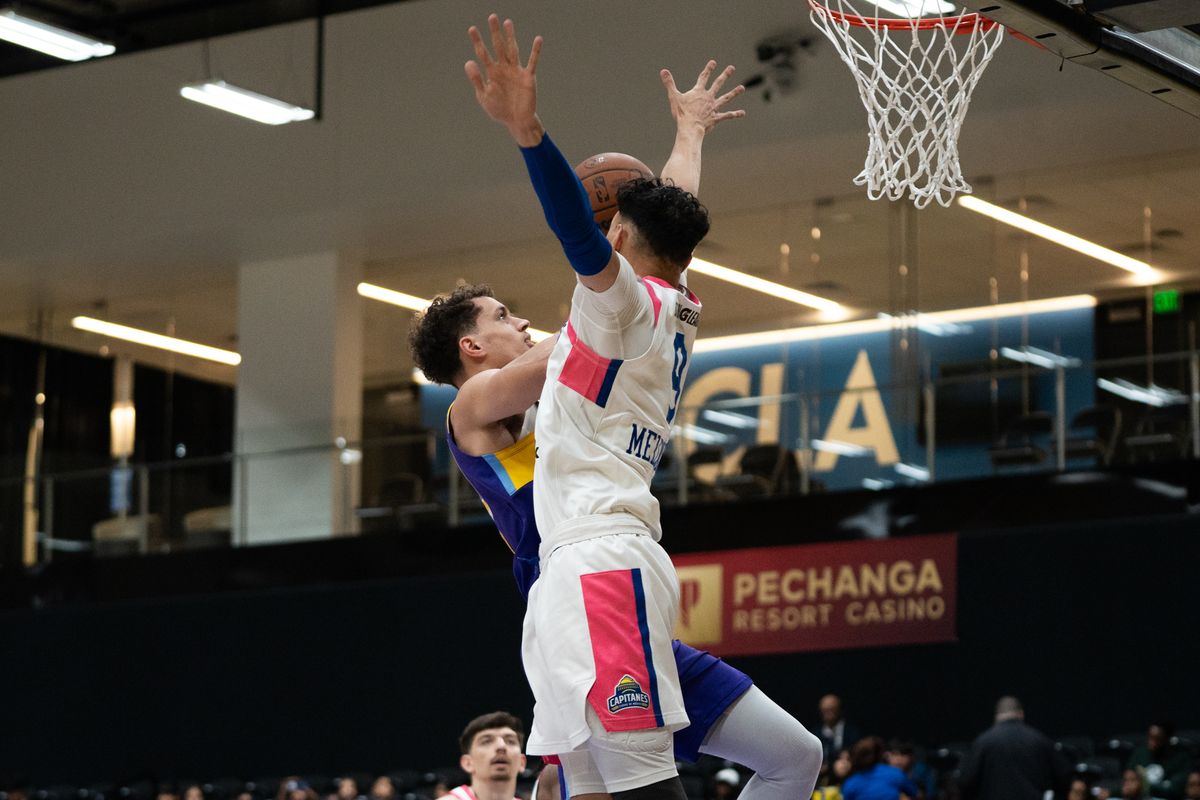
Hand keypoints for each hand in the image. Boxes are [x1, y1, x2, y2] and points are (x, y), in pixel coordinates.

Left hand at [465, 14, 543, 144]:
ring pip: (513, 50)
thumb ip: (476, 79)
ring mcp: (516, 71)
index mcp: (492, 73)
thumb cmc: (500, 110)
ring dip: (510, 36)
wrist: (517, 121)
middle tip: (491, 17)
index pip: (483, 54)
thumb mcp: (484, 96)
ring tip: (507, 22)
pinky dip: (535, 51)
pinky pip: (532, 62)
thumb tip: (468, 62)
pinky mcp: (528, 77)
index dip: (477, 41)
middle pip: (498, 46)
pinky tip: (538, 39)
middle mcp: (504, 68)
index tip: (472, 29)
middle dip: (494, 33)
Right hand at [660, 60, 745, 134]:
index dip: (708, 69)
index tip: (713, 62)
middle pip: (718, 84)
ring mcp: (713, 108)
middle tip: (732, 68)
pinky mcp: (716, 118)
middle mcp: (708, 98)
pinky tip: (742, 113)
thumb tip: (663, 71)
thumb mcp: (674, 97)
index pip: (704, 77)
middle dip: (725, 75)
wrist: (690, 128)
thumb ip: (669, 83)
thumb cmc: (681, 114)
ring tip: (742, 88)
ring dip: (734, 93)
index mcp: (699, 92)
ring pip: (726, 98)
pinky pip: (727, 115)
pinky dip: (735, 114)